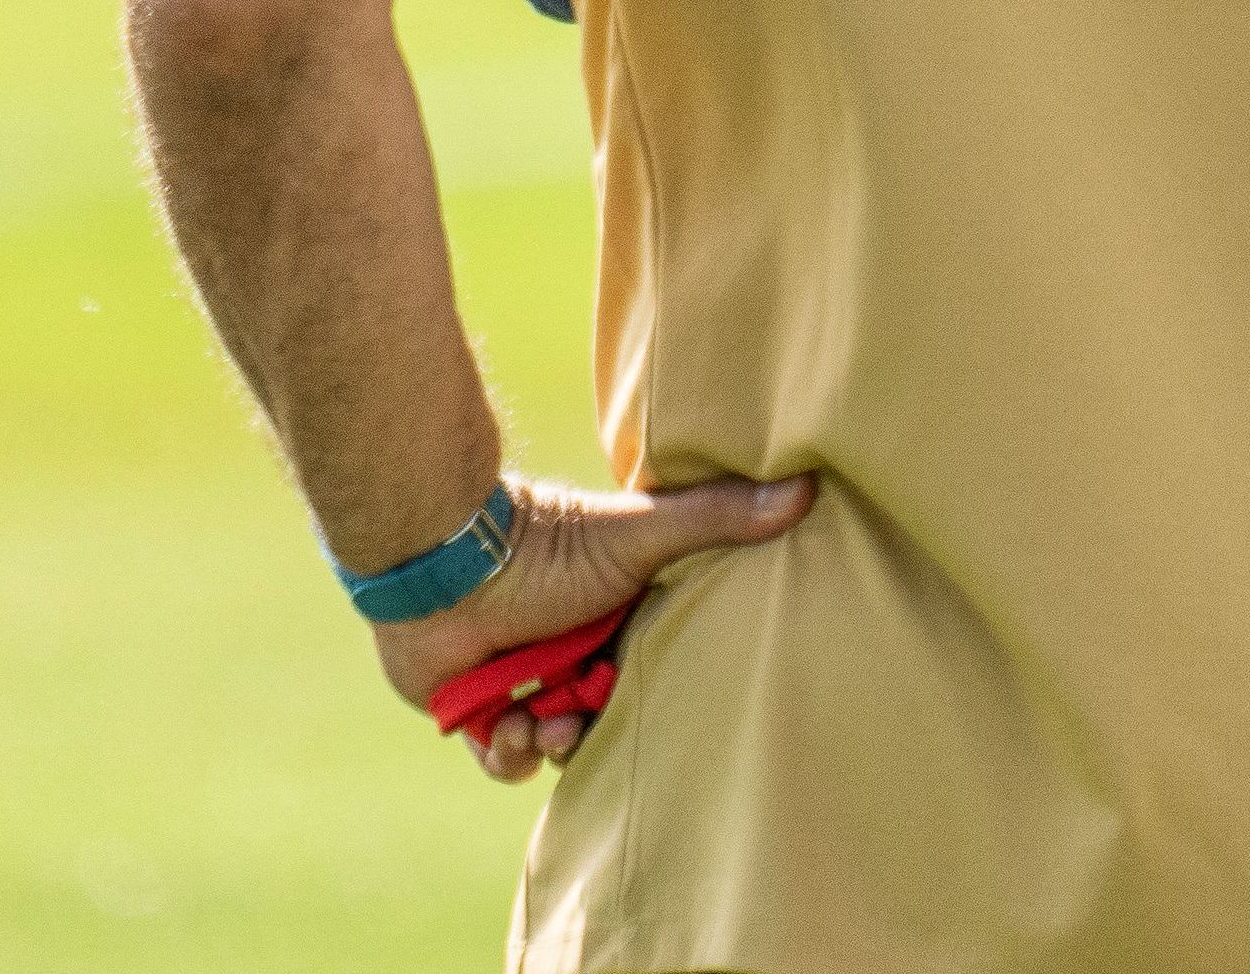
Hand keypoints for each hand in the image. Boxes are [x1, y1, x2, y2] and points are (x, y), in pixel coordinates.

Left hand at [371, 471, 816, 782]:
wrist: (444, 566)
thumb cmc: (545, 546)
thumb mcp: (642, 532)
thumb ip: (717, 517)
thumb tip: (806, 490)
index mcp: (617, 613)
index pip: (652, 668)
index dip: (651, 692)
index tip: (644, 693)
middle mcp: (574, 649)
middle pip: (606, 716)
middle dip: (595, 730)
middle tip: (580, 720)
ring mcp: (526, 681)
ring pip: (557, 745)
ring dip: (550, 745)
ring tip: (539, 725)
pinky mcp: (478, 710)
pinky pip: (505, 760)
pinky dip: (508, 754)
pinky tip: (508, 728)